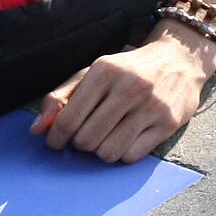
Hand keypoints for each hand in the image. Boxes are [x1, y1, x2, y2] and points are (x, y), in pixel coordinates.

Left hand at [37, 27, 213, 161]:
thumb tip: (36, 129)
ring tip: (106, 137)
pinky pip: (131, 156)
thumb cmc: (128, 70)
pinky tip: (125, 139)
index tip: (56, 141)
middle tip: (86, 135)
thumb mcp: (92, 74)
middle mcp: (129, 87)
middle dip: (81, 144)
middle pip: (87, 140)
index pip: (68, 119)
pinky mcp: (167, 123)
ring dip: (101, 151)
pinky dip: (122, 154)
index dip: (56, 137)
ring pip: (108, 152)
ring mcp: (150, 106)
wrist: (179, 60)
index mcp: (104, 70)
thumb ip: (60, 97)